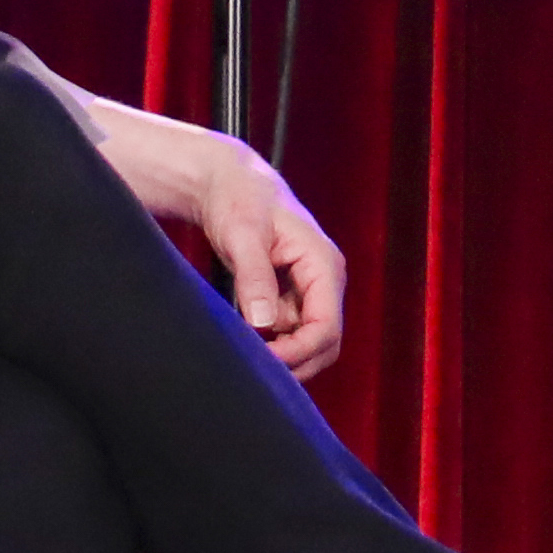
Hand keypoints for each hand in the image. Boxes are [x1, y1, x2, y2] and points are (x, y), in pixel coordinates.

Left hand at [65, 94, 351, 381]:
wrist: (227, 182)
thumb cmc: (237, 200)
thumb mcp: (242, 235)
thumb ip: (254, 278)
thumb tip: (263, 324)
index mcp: (324, 265)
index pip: (325, 328)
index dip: (298, 353)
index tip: (263, 364)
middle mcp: (325, 281)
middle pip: (325, 344)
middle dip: (295, 362)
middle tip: (253, 370)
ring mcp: (309, 290)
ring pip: (309, 343)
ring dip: (284, 356)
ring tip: (245, 354)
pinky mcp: (291, 295)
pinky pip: (290, 333)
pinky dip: (272, 344)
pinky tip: (245, 341)